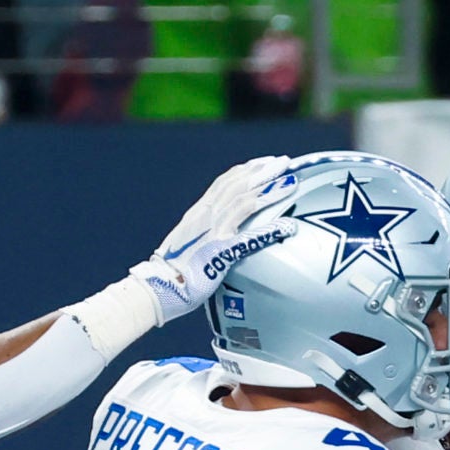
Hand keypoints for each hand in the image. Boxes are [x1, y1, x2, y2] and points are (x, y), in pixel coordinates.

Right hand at [132, 155, 298, 323]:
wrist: (158, 287)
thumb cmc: (174, 272)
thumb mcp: (189, 244)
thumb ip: (205, 234)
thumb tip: (221, 234)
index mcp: (198, 213)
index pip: (224, 183)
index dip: (245, 170)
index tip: (263, 162)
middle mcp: (205, 216)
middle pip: (237, 185)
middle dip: (262, 171)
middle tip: (284, 162)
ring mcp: (213, 232)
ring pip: (244, 202)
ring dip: (269, 190)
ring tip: (290, 180)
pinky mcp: (220, 252)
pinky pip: (248, 237)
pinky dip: (269, 229)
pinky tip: (287, 225)